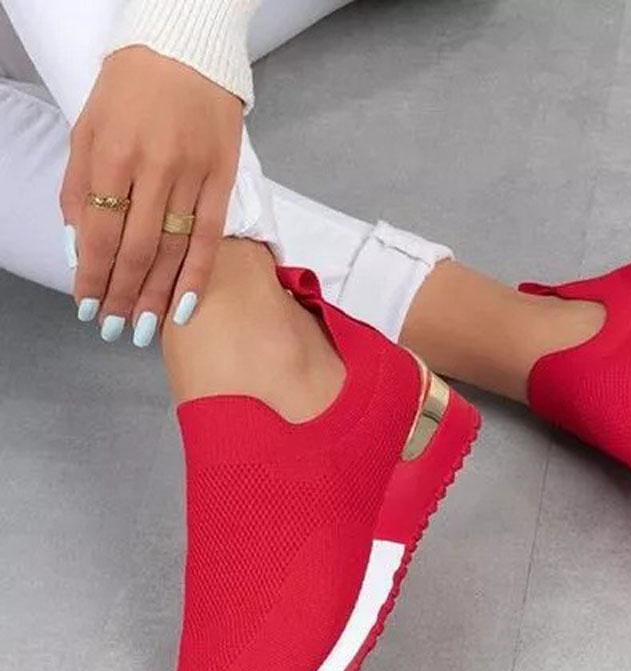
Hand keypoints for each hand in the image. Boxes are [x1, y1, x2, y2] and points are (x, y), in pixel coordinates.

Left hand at [61, 46, 244, 344]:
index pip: (100, 233)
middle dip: (123, 296)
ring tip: (145, 329)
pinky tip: (185, 306)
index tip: (88, 308)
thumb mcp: (87, 129)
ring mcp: (192, 175)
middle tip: (116, 330)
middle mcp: (153, 168)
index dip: (93, 278)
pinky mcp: (223, 179)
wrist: (188, 52)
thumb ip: (79, 189)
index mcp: (111, 154)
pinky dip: (197, 274)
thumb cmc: (129, 89)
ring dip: (157, 295)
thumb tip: (80, 249)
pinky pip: (210, 237)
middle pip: (137, 249)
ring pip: (173, 250)